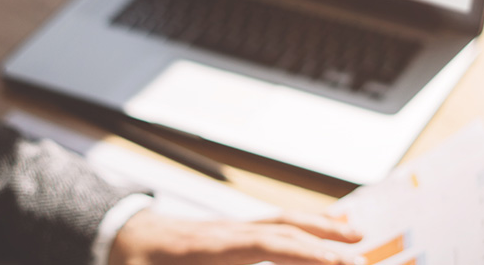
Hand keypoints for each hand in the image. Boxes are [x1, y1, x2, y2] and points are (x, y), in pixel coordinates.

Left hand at [108, 209, 366, 264]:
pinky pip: (275, 224)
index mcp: (209, 249)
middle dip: (324, 245)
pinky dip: (304, 224)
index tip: (336, 263)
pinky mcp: (232, 231)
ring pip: (283, 222)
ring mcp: (231, 228)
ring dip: (320, 228)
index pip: (265, 247)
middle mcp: (227, 233)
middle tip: (361, 260)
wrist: (122, 236)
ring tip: (355, 236)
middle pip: (283, 232)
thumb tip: (239, 256)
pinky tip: (324, 228)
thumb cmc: (136, 262)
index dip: (302, 254)